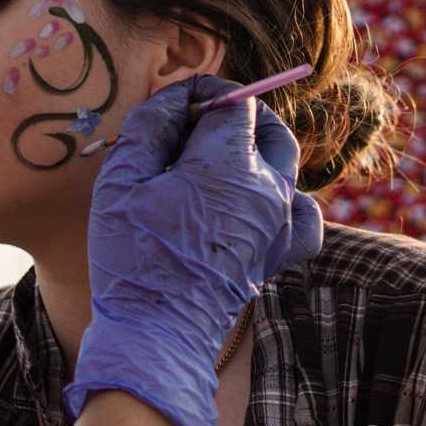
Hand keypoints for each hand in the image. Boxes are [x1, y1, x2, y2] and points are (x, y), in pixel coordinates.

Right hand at [65, 76, 322, 425]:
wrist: (156, 332)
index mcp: (228, 164)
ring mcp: (279, 223)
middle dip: (238, 115)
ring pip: (286, 165)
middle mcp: (267, 188)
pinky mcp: (279, 253)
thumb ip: (148, 127)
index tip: (178, 103)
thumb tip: (174, 98)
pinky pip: (303, 215)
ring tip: (216, 163)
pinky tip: (259, 203)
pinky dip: (288, 200)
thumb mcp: (121, 180)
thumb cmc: (131, 255)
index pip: (236, 103)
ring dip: (257, 152)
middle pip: (270, 128)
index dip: (206, 94)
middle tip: (196, 126)